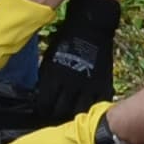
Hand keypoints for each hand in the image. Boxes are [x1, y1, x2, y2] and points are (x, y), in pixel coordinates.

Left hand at [31, 0, 119, 120]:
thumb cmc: (66, 40)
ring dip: (72, 115)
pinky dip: (90, 108)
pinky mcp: (103, 84)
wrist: (90, 27)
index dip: (42, 110)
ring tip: (69, 114)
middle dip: (55, 115)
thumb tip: (40, 97)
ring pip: (78, 112)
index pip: (44, 104)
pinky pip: (96, 104)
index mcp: (53, 76)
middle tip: (54, 116)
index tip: (42, 111)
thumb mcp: (49, 57)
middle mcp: (70, 84)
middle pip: (60, 112)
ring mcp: (88, 86)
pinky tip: (85, 107)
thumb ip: (45, 78)